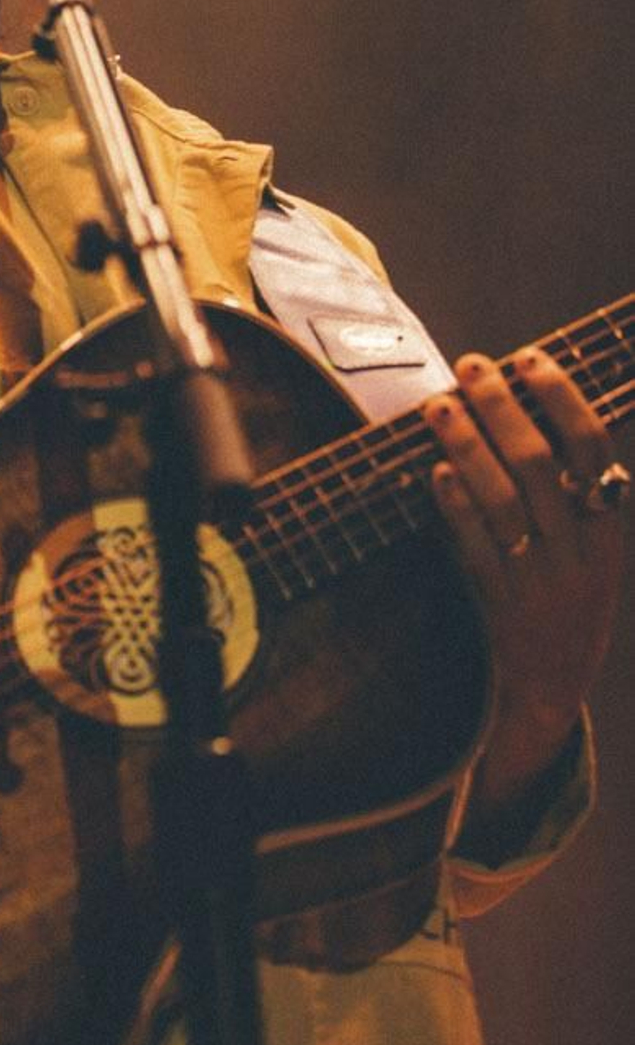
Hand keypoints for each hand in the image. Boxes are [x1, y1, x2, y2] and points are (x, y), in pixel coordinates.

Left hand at [427, 348, 625, 833]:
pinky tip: (436, 471)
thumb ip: (571, 490)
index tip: (529, 357)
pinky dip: (455, 506)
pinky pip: (475, 546)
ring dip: (467, 446)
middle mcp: (580, 553)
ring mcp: (540, 581)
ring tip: (438, 406)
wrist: (552, 687)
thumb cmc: (565, 598)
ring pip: (502, 501)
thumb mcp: (588, 547)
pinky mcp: (501, 605)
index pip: (593, 450)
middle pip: (540, 465)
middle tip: (471, 366)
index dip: (561, 398)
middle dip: (503, 408)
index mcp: (609, 532)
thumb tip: (531, 404)